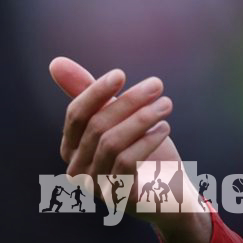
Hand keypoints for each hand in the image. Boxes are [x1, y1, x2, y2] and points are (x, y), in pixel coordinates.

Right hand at [49, 57, 211, 242]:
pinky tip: (164, 127)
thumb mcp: (120, 118)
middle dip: (128, 101)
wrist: (169, 190)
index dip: (95, 92)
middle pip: (97, 126)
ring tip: (167, 104)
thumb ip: (92, 93)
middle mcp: (78, 168)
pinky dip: (147, 141)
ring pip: (112, 143)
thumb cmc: (142, 149)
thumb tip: (56, 62)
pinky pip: (126, 164)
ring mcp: (96, 185)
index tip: (120, 74)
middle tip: (157, 85)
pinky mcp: (118, 196)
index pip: (76, 115)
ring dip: (142, 118)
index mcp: (72, 147)